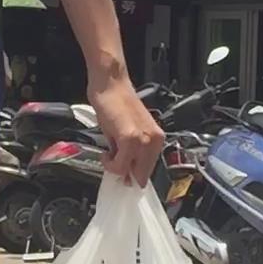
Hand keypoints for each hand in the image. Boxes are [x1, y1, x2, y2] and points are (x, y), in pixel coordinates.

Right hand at [89, 69, 164, 185]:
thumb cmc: (116, 104)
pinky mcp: (130, 138)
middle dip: (125, 174)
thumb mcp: (127, 132)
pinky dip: (110, 163)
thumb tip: (125, 172)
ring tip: (108, 154)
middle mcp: (153, 140)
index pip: (149, 169)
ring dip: (115, 167)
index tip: (124, 178)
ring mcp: (143, 140)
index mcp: (156, 139)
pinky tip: (105, 152)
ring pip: (129, 171)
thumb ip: (129, 153)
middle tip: (112, 165)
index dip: (135, 176)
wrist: (110, 85)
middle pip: (141, 175)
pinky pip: (120, 165)